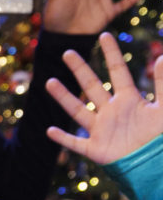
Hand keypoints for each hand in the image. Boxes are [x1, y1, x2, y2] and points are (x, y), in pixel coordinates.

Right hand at [46, 33, 162, 164]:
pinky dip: (62, 138)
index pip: (118, 71)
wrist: (153, 164)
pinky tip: (49, 131)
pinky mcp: (95, 149)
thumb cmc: (160, 137)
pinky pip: (75, 143)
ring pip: (78, 111)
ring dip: (64, 97)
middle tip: (67, 52)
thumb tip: (162, 56)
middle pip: (92, 86)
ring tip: (49, 82)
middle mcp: (111, 111)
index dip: (112, 53)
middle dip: (79, 69)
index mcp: (129, 100)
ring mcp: (101, 130)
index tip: (104, 35)